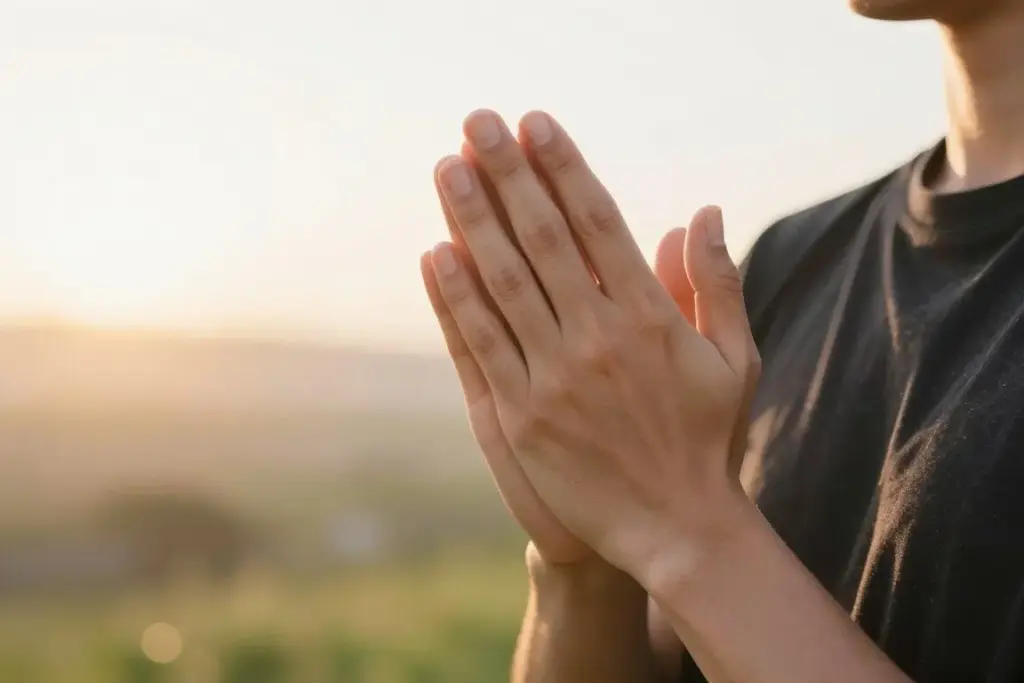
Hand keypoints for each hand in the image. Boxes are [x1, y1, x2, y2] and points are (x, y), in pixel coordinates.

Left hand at [423, 109, 758, 582]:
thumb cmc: (709, 438)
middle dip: (508, 174)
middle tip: (478, 122)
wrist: (676, 527)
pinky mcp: (521, 417)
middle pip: (543, 237)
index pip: (598, 221)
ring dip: (472, 220)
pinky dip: (456, 298)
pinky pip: (481, 345)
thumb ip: (714, 283)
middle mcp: (598, 338)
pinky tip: (436, 254)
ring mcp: (554, 378)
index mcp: (651, 317)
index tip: (536, 124)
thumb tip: (700, 213)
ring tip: (449, 168)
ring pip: (504, 282)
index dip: (563, 167)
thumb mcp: (735, 358)